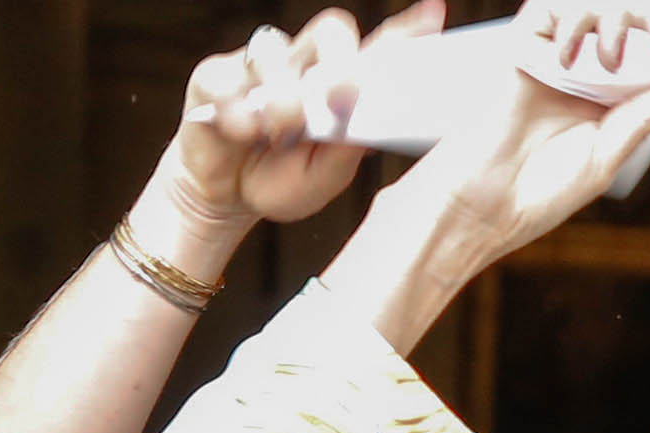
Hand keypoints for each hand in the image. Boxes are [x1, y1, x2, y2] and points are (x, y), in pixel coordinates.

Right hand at [147, 5, 442, 263]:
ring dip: (282, 96)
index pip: (377, 51)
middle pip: (331, 31)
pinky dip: (237, 111)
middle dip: (341, 60)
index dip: (404, 32)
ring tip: (280, 133)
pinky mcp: (215, 75)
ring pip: (274, 51)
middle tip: (342, 95)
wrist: (227, 198)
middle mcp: (304, 65)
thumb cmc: (282, 183)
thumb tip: (360, 112)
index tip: (433, 17)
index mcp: (341, 88)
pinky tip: (242, 132)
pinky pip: (227, 78)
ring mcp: (259, 66)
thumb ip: (346, 149)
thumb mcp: (325, 178)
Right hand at [319, 8, 649, 352]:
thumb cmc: (536, 194)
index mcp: (604, 109)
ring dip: (617, 16)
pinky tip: (599, 20)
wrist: (476, 204)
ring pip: (588, 18)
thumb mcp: (603, 157)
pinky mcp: (520, 54)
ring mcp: (549, 65)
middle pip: (621, 34)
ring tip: (647, 18)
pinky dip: (572, 12)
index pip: (645, 68)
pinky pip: (546, 15)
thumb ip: (643, 119)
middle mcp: (579, 82)